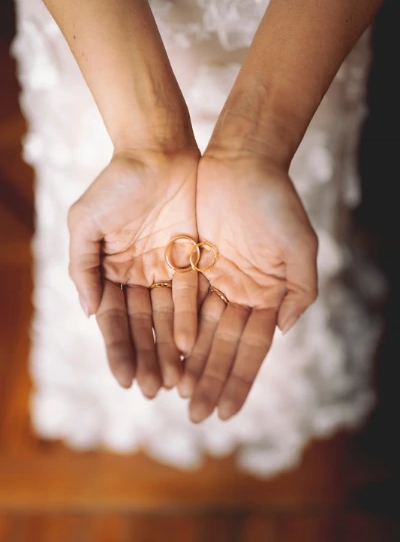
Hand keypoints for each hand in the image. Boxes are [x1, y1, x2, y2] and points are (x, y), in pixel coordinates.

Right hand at [68, 144, 199, 396]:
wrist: (158, 150)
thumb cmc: (116, 183)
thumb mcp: (86, 221)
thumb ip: (82, 266)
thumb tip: (88, 312)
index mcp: (111, 271)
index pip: (113, 320)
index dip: (118, 350)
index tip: (124, 380)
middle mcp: (138, 276)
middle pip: (142, 326)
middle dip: (146, 358)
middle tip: (152, 391)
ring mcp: (166, 269)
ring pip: (168, 317)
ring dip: (168, 348)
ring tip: (174, 380)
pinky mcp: (193, 259)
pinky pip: (193, 295)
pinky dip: (190, 320)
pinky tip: (190, 346)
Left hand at [179, 152, 317, 422]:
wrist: (242, 162)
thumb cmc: (276, 201)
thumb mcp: (300, 246)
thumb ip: (299, 290)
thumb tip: (282, 330)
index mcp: (267, 295)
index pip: (251, 349)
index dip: (239, 381)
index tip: (227, 413)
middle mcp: (240, 293)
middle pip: (222, 347)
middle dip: (210, 381)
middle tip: (196, 416)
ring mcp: (214, 281)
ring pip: (199, 331)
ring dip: (188, 363)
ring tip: (175, 395)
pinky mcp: (190, 264)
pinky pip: (179, 303)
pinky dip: (172, 329)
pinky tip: (163, 355)